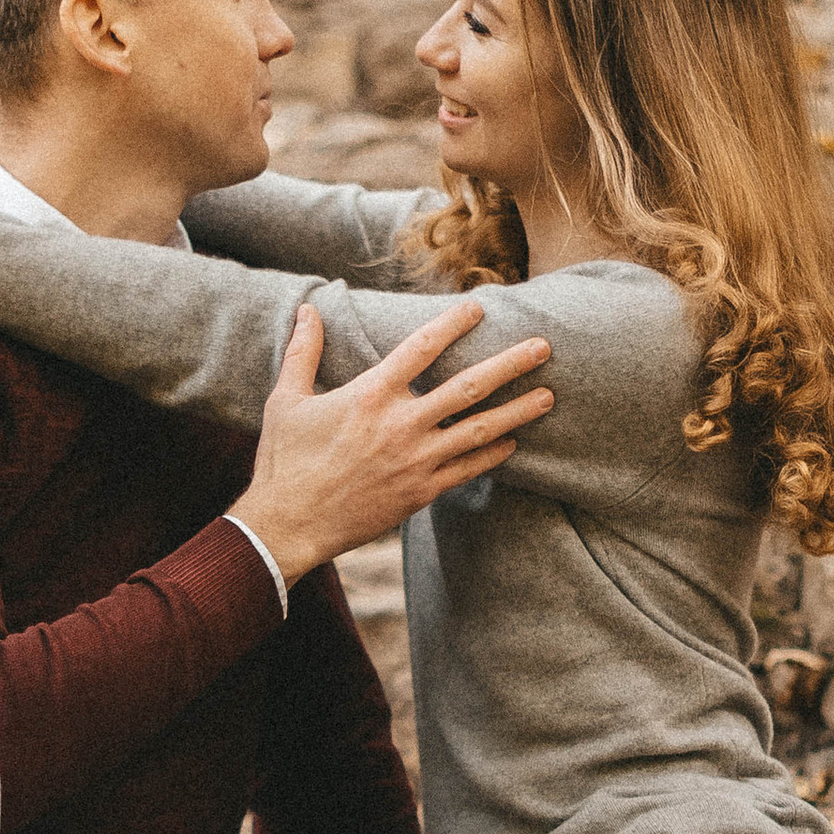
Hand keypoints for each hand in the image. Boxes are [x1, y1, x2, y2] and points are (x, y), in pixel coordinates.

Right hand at [233, 299, 552, 584]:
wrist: (289, 525)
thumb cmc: (284, 462)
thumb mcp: (286, 400)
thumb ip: (303, 352)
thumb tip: (307, 309)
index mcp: (370, 394)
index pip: (422, 347)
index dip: (454, 323)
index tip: (479, 308)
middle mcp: (401, 424)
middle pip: (469, 386)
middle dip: (511, 364)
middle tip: (544, 346)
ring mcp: (415, 460)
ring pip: (479, 430)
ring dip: (517, 411)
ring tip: (549, 395)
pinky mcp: (420, 492)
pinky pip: (468, 469)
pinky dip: (493, 454)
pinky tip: (513, 441)